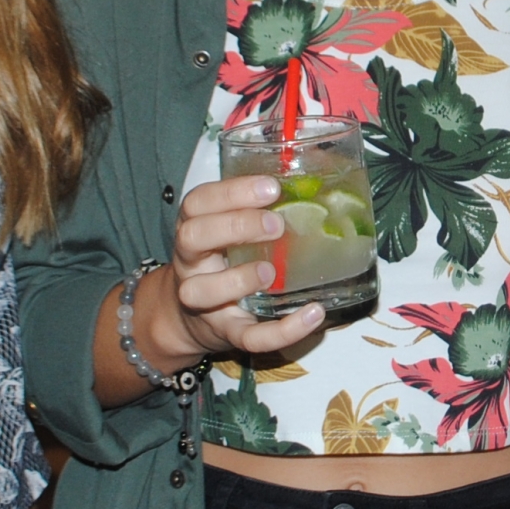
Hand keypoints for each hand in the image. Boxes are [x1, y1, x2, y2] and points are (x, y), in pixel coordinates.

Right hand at [139, 174, 329, 370]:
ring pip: (201, 291)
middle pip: (191, 238)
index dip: (230, 193)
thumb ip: (260, 206)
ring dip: (238, 279)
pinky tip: (314, 314)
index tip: (270, 187)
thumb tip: (318, 170)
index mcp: (195, 227)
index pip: (198, 202)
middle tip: (275, 224)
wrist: (192, 316)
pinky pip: (250, 338)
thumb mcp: (231, 228)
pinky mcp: (228, 333)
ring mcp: (204, 300)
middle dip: (233, 227)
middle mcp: (191, 262)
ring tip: (272, 272)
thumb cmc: (224, 259)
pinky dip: (284, 330)